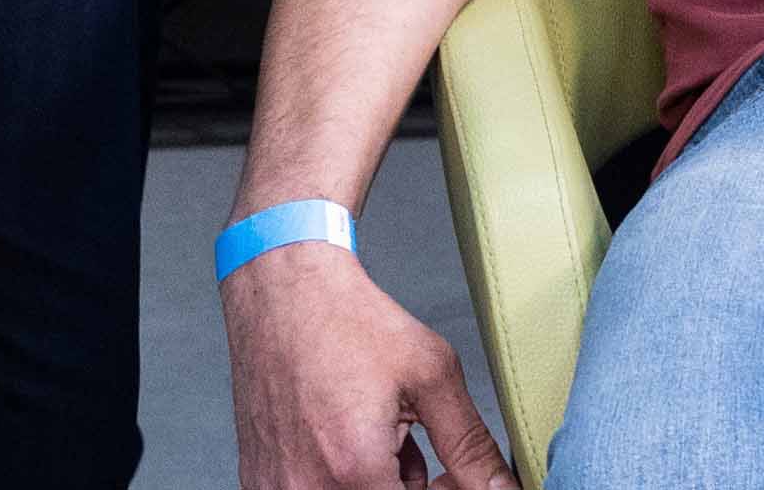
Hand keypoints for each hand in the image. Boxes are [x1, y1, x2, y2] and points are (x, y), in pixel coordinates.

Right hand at [226, 241, 512, 488]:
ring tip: (381, 433)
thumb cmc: (346, 321)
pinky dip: (342, 478)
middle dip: (413, 486)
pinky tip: (347, 440)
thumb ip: (470, 445)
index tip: (453, 475)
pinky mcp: (262, 482)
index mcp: (355, 471)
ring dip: (379, 482)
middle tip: (415, 442)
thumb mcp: (430, 375)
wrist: (282, 293)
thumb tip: (501, 488)